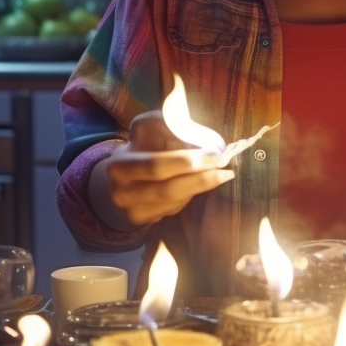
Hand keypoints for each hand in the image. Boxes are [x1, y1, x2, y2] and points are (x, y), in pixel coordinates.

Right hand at [88, 111, 232, 228]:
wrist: (121, 178)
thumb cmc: (141, 147)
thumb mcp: (147, 129)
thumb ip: (168, 124)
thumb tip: (194, 128)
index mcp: (120, 166)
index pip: (156, 166)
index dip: (186, 161)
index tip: (213, 154)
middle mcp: (121, 193)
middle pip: (168, 189)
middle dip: (201, 178)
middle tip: (225, 169)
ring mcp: (131, 211)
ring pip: (175, 201)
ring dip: (199, 186)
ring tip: (220, 174)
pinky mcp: (143, 221)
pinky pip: (174, 209)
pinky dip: (190, 195)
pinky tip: (198, 184)